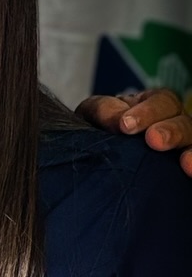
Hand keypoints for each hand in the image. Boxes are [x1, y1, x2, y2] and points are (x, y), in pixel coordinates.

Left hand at [77, 89, 191, 176]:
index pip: (162, 102)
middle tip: (153, 140)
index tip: (125, 125)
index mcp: (155, 106)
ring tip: (185, 163)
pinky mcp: (179, 169)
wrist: (94, 162)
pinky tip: (189, 174)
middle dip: (171, 131)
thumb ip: (104, 111)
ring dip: (191, 152)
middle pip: (184, 124)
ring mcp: (181, 147)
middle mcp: (174, 124)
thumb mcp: (95, 116)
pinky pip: (191, 169)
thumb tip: (119, 121)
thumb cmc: (98, 131)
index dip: (148, 112)